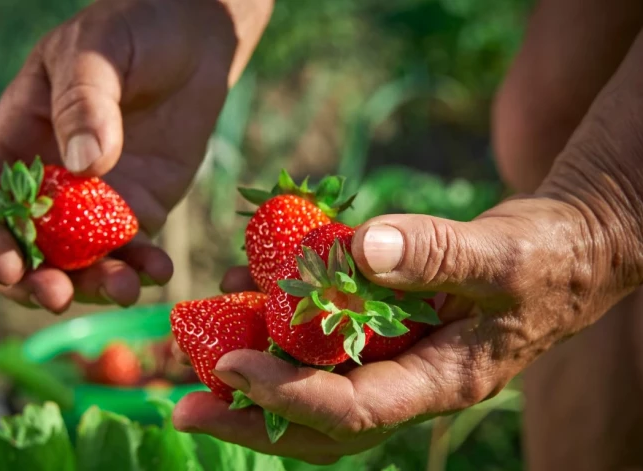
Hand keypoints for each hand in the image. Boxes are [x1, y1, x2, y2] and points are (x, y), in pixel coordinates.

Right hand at [0, 0, 270, 312]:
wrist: (191, 41)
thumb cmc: (131, 32)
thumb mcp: (96, 53)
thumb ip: (85, 104)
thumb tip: (85, 166)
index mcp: (18, 141)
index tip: (11, 270)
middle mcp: (53, 180)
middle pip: (33, 244)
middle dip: (41, 279)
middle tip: (61, 298)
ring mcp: (99, 199)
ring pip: (85, 258)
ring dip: (97, 283)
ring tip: (125, 290)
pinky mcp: (142, 205)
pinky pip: (137, 247)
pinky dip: (144, 266)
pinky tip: (158, 272)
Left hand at [172, 191, 640, 463]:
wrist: (563, 253)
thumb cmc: (544, 259)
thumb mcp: (502, 255)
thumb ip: (436, 255)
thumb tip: (361, 252)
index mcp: (441, 380)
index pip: (355, 412)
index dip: (289, 397)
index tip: (229, 368)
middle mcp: (411, 381)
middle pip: (321, 424)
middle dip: (253, 418)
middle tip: (184, 405)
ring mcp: (396, 357)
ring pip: (317, 384)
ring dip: (258, 369)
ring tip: (201, 343)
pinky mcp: (385, 328)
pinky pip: (328, 338)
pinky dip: (285, 322)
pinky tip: (248, 286)